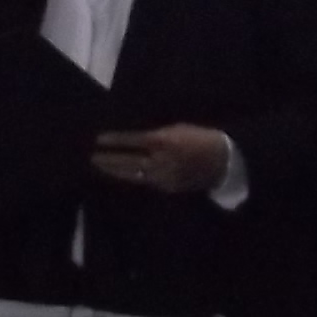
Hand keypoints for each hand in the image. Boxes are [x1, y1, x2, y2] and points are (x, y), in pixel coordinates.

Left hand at [93, 125, 231, 195]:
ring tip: (102, 167)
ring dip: (116, 171)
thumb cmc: (201, 138)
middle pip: (129, 162)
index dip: (114, 141)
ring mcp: (164, 176)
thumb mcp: (178, 129)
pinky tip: (124, 174)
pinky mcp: (168, 187)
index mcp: (164, 141)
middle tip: (93, 157)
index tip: (98, 140)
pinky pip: (147, 181)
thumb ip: (157, 135)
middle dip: (109, 160)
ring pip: (134, 175)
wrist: (223, 161)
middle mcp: (161, 160)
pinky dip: (134, 177)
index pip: (132, 141)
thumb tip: (137, 139)